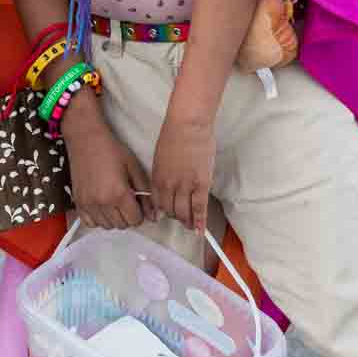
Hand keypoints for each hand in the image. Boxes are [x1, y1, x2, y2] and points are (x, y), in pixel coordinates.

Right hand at [62, 95, 155, 230]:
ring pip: (107, 226)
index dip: (140, 212)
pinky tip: (102, 206)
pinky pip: (90, 223)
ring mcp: (88, 204)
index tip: (137, 203)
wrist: (86, 139)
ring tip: (114, 201)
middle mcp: (103, 202)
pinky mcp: (78, 202)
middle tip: (127, 200)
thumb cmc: (111, 149)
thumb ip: (145, 193)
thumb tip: (153, 214)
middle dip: (128, 215)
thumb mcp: (134, 168)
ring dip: (113, 218)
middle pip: (122, 225)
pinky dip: (98, 218)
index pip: (135, 220)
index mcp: (119, 194)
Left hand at [151, 113, 215, 232]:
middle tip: (181, 219)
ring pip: (184, 213)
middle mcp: (168, 186)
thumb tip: (164, 187)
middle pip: (170, 211)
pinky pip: (199, 208)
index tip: (165, 216)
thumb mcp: (159, 156)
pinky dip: (200, 222)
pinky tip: (200, 231)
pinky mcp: (201, 185)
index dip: (162, 212)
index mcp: (156, 178)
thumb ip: (161, 174)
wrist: (188, 125)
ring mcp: (185, 186)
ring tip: (190, 226)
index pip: (157, 204)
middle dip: (175, 217)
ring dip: (187, 221)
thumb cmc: (174, 135)